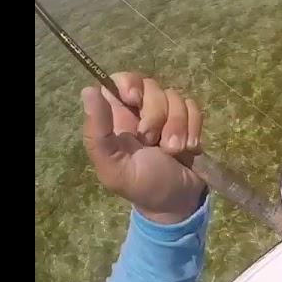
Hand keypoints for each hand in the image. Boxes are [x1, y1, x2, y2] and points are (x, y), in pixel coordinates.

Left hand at [81, 72, 205, 224]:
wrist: (178, 202)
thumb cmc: (141, 186)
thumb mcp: (113, 166)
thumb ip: (97, 132)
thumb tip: (88, 90)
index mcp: (117, 118)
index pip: (119, 79)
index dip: (129, 82)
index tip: (133, 99)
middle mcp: (140, 111)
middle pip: (150, 85)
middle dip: (156, 114)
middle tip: (152, 140)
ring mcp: (167, 114)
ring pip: (174, 96)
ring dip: (177, 126)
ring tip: (174, 150)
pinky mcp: (188, 120)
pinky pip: (193, 107)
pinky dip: (193, 127)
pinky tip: (188, 148)